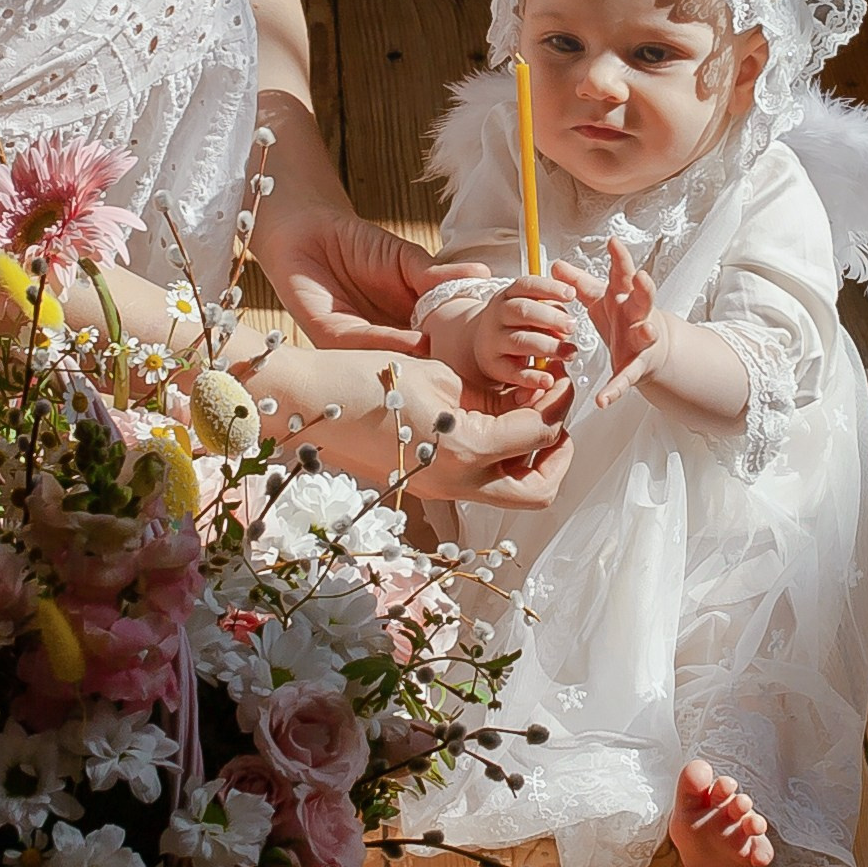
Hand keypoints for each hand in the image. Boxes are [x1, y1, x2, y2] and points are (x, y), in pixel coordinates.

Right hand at [251, 347, 574, 509]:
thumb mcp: (438, 374)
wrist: (304, 404)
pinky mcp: (426, 486)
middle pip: (539, 491)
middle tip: (557, 415)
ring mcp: (441, 490)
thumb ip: (488, 394)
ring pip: (512, 493)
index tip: (563, 379)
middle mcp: (459, 482)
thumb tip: (522, 400)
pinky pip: (481, 481)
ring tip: (527, 411)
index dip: (560, 403)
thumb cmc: (364, 377)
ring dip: (531, 457)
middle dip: (559, 454)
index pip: (540, 433)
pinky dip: (499, 457)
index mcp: (467, 450)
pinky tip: (492, 418)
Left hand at [262, 208, 488, 354]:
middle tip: (495, 368)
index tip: (506, 352)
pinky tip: (422, 341)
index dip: (472, 351)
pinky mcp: (332, 339)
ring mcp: (360, 346)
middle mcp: (386, 343)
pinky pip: (366, 345)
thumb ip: (437, 275)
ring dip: (430, 363)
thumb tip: (483, 275)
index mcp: (409, 327)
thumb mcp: (406, 260)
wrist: (306, 229)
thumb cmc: (357, 245)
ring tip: (463, 360)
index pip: (443, 346)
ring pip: (399, 361)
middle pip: (424, 364)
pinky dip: (395, 344)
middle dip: (456, 368)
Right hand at [473, 276, 579, 392]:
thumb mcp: (529, 307)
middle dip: (550, 318)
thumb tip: (568, 322)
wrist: (481, 343)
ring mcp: (494, 340)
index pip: (527, 286)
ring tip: (568, 352)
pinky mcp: (494, 365)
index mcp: (509, 295)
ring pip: (520, 341)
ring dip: (547, 346)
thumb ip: (549, 310)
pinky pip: (513, 372)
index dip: (550, 288)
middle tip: (572, 326)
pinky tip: (548, 379)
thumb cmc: (515, 323)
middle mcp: (498, 315)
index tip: (571, 294)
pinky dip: (532, 377)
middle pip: (523, 311)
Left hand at [552, 238, 667, 410]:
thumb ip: (578, 283)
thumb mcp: (601, 298)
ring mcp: (641, 342)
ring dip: (647, 332)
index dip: (620, 259)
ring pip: (646, 335)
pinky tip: (603, 400)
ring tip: (647, 330)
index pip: (624, 274)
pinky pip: (626, 379)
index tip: (614, 242)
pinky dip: (615, 390)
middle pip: (645, 299)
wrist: (652, 349)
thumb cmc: (624, 318)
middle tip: (642, 278)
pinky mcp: (636, 368)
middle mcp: (638, 316)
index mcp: (626, 297)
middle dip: (645, 288)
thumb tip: (556, 265)